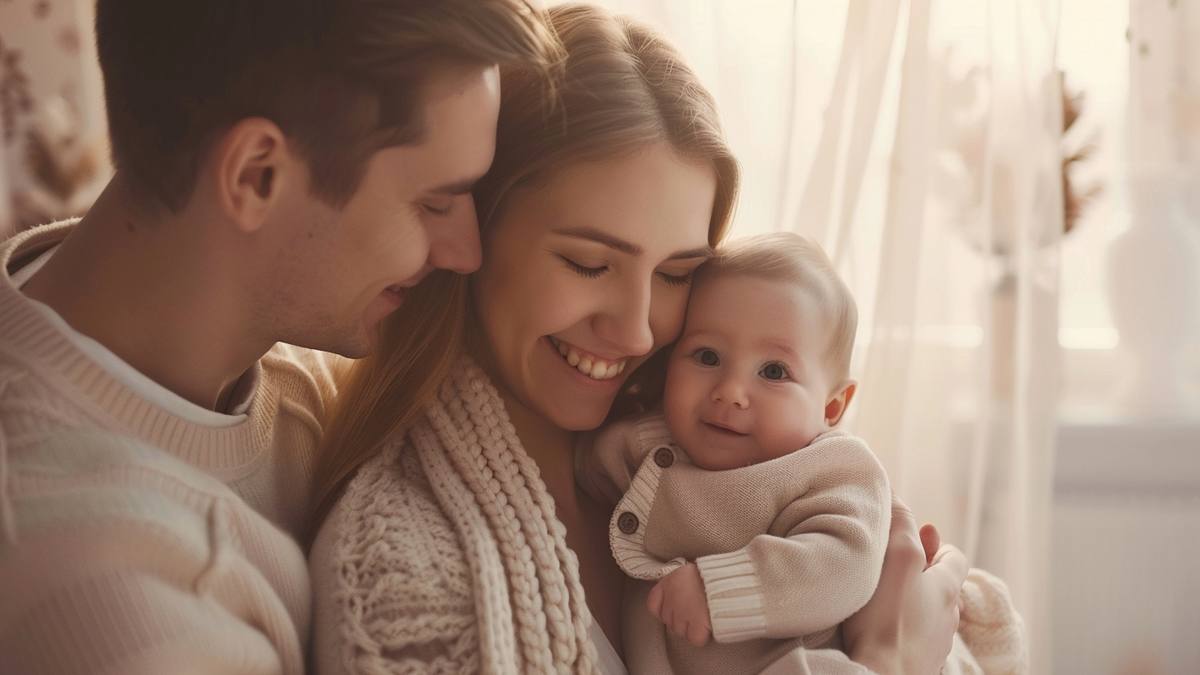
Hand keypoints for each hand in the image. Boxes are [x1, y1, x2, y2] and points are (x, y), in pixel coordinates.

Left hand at [646, 562, 712, 646]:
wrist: (728, 579)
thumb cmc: (712, 572)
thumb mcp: (690, 570)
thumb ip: (680, 581)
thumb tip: (681, 588)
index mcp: (668, 582)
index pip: (653, 605)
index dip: (664, 609)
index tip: (675, 607)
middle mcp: (671, 599)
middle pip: (669, 620)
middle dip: (680, 618)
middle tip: (696, 610)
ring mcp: (682, 615)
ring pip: (680, 631)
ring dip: (690, 628)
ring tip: (704, 616)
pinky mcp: (696, 627)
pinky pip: (694, 639)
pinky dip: (701, 636)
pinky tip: (708, 627)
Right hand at [842, 495, 966, 674]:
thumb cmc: (889, 620)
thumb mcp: (896, 558)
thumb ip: (900, 525)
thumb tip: (898, 495)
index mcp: (947, 587)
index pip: (954, 556)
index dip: (934, 545)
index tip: (913, 542)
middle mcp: (948, 616)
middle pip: (939, 585)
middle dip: (917, 572)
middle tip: (891, 565)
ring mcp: (935, 644)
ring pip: (926, 613)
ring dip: (909, 601)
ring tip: (881, 597)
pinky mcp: (918, 663)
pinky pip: (913, 637)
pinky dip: (901, 627)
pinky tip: (880, 627)